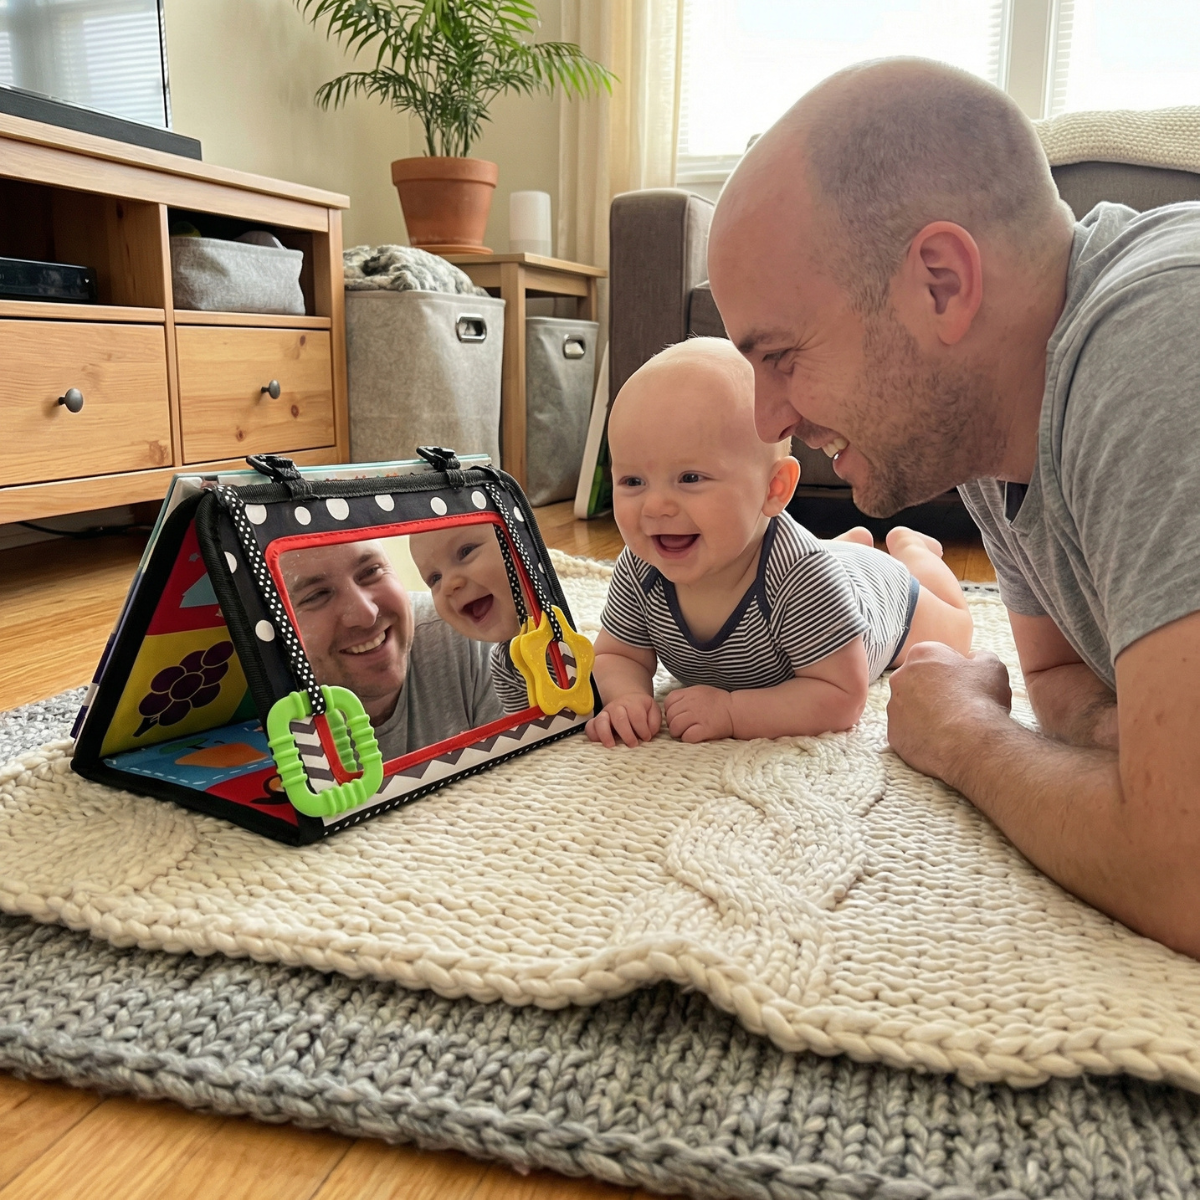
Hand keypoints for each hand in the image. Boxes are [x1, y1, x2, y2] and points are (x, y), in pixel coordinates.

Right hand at [586, 692, 661, 747]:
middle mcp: (617, 706)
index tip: (646, 738)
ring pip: (601, 721)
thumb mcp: (653, 711)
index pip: (637, 716)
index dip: (642, 729)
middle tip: (633, 744)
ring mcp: (605, 713)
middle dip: (627, 734)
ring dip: (606, 734)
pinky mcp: (596, 721)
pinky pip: (590, 727)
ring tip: (611, 745)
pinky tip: (600, 744)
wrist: (627, 699)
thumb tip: (649, 733)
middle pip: (619, 718)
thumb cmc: (642, 710)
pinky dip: (593, 735)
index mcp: (633, 703)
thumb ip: (654, 721)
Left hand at [663, 685, 734, 742]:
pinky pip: (687, 737)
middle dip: (673, 724)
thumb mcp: (700, 691)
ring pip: (675, 727)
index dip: (670, 711)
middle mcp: (692, 703)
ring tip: (685, 732)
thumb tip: (669, 708)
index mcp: (690, 693)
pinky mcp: (705, 729)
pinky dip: (687, 738)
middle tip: (681, 727)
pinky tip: (693, 736)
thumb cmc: (717, 702)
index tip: (677, 715)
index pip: (668, 702)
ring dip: (678, 733)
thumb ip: (684, 696)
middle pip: (670, 716)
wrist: (736, 711)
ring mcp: (698, 716)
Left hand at [886, 642, 1011, 778]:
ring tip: (951, 725)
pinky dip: (921, 735)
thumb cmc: (981, 699)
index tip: (966, 684)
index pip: (936, 656)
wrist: (969, 741)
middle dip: (935, 690)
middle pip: (918, 681)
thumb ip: (981, 657)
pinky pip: (907, 732)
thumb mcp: (992, 667)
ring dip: (926, 713)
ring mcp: (893, 706)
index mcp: (922, 654)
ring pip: (910, 707)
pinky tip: (940, 740)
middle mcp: (900, 677)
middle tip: (958, 706)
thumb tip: (974, 658)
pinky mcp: (893, 733)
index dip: (954, 670)